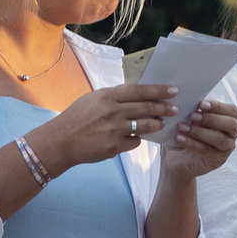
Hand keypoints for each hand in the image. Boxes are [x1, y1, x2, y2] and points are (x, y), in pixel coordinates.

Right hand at [36, 83, 178, 172]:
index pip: (139, 91)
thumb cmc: (77, 118)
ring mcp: (114, 130)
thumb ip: (114, 97)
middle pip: (146, 108)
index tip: (172, 90)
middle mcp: (112, 112)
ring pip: (144, 126)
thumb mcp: (93, 99)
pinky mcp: (114, 147)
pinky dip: (137, 139)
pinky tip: (135, 138)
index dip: (158, 90)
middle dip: (163, 108)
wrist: (61, 141)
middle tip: (174, 108)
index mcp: (107, 97)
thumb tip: (136, 95)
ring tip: (162, 123)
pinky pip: (134, 142)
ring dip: (156, 124)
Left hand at [158, 98, 236, 181]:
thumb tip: (191, 97)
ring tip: (182, 127)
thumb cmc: (187, 132)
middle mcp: (232, 134)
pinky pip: (207, 151)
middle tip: (192, 116)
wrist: (178, 156)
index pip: (232, 110)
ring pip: (219, 139)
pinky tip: (179, 138)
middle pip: (231, 124)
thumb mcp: (191, 118)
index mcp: (228, 119)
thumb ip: (195, 109)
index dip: (218, 106)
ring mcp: (227, 149)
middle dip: (211, 119)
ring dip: (200, 132)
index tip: (201, 104)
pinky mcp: (218, 160)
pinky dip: (192, 143)